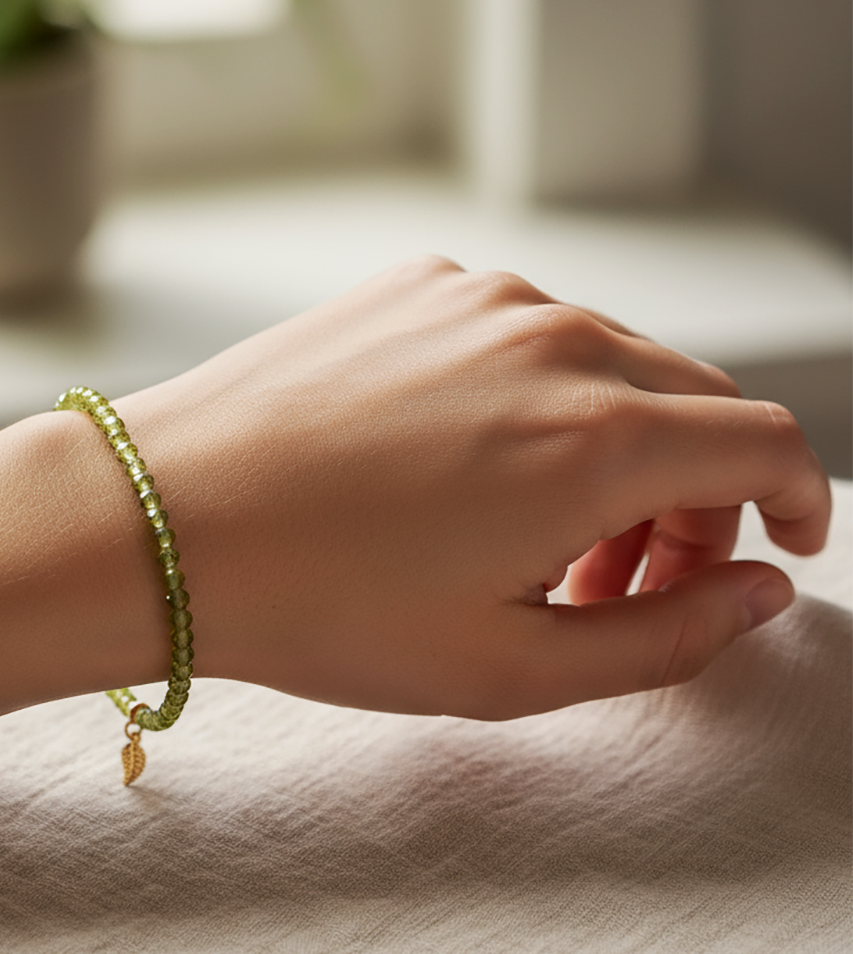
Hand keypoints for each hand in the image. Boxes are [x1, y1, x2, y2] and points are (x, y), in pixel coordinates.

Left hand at [118, 257, 830, 719]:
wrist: (163, 519)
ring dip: (610, 450)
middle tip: (622, 585)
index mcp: (598, 434)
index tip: (779, 548)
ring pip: (609, 366)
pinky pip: (521, 335)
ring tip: (529, 542)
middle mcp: (555, 339)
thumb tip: (756, 595)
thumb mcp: (509, 666)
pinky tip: (462, 470)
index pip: (768, 446)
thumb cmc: (319, 605)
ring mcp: (480, 298)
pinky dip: (536, 398)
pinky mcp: (416, 286)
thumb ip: (666, 639)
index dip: (797, 503)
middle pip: (694, 407)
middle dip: (692, 501)